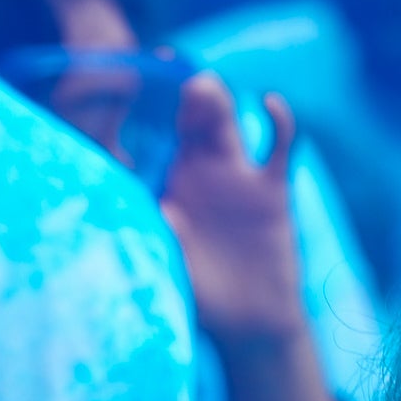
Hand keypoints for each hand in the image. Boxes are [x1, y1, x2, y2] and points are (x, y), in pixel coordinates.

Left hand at [163, 73, 342, 400]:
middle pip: (184, 122)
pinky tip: (270, 101)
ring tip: (203, 87)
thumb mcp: (171, 264)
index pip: (147, 139)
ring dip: (215, 102)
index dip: (136, 113)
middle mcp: (196, 172)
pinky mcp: (272, 188)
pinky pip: (278, 148)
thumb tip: (157, 210)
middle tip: (164, 75)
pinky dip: (279, 123)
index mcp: (164, 185)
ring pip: (224, 126)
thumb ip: (163, 235)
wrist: (250, 324)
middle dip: (175, 97)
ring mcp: (236, 176)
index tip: (122, 86)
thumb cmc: (200, 295)